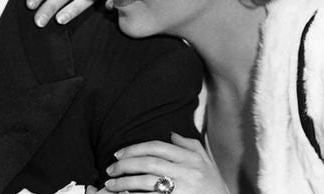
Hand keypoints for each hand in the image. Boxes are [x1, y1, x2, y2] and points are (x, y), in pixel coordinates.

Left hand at [102, 133, 227, 193]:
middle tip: (110, 168)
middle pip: (149, 163)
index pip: (157, 147)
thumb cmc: (213, 186)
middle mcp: (187, 172)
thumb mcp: (206, 162)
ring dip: (124, 183)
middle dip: (125, 165)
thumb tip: (170, 134)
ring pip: (146, 182)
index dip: (134, 148)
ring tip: (111, 184)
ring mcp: (182, 190)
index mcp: (191, 159)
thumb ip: (189, 145)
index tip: (119, 154)